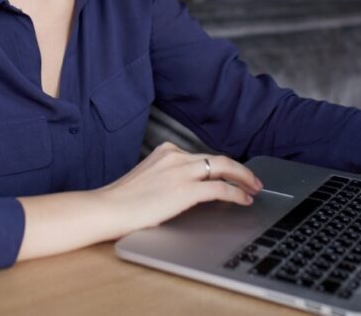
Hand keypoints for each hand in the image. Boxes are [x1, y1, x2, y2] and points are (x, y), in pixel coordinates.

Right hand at [98, 142, 263, 236]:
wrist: (106, 209)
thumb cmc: (120, 201)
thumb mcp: (146, 179)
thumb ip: (167, 178)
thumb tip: (187, 190)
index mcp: (165, 152)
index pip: (202, 156)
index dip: (223, 167)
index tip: (233, 174)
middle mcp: (175, 156)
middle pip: (217, 159)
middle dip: (239, 170)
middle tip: (253, 181)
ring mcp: (181, 171)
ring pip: (223, 168)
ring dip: (243, 178)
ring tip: (254, 189)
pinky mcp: (185, 189)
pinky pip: (220, 188)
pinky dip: (236, 193)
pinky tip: (243, 200)